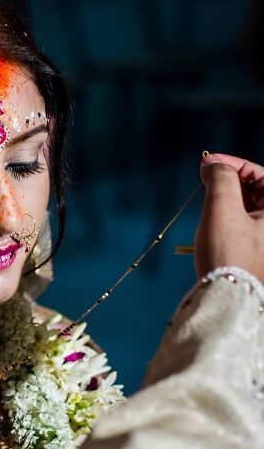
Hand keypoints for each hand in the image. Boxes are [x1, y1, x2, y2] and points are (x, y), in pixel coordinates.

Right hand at [194, 153, 263, 279]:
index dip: (232, 163)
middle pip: (258, 189)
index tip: (207, 163)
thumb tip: (214, 164)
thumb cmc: (229, 254)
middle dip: (230, 182)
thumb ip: (220, 176)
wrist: (229, 299)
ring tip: (209, 205)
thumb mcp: (222, 207)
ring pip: (251, 207)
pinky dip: (231, 218)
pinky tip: (215, 225)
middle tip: (204, 180)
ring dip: (229, 200)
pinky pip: (248, 225)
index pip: (260, 173)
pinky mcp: (260, 252)